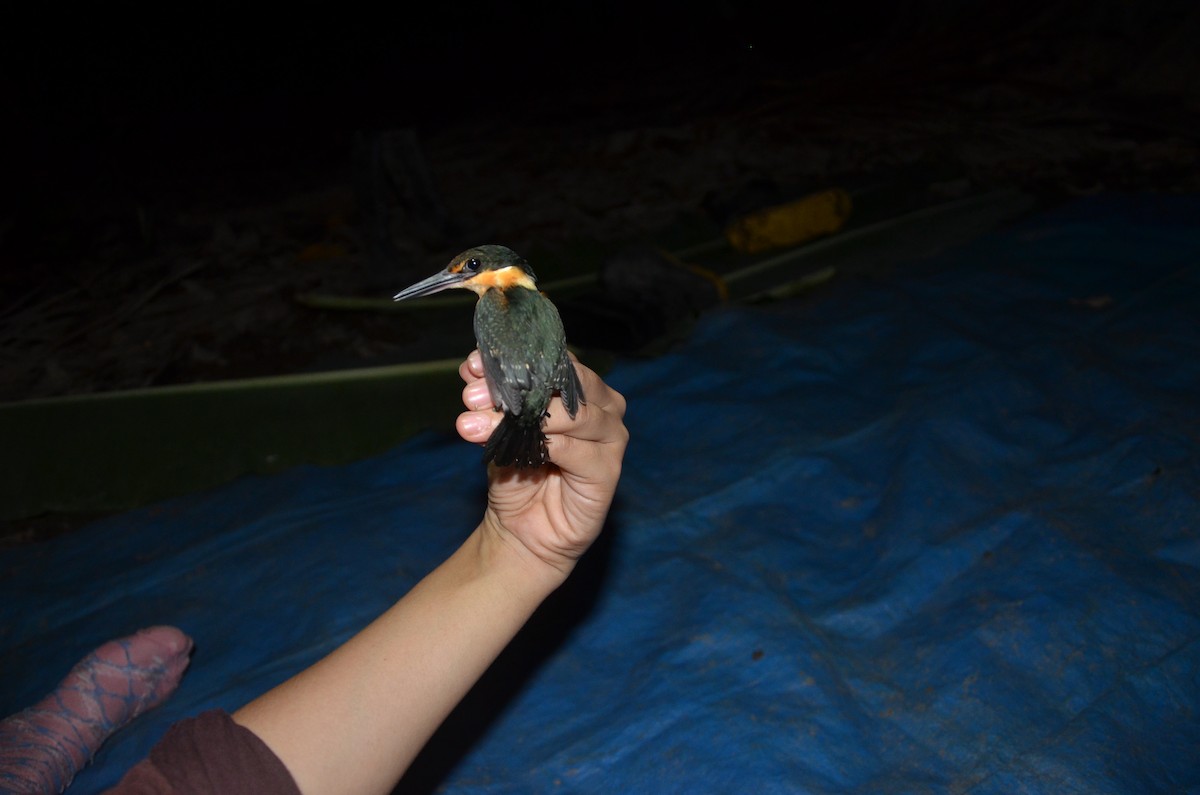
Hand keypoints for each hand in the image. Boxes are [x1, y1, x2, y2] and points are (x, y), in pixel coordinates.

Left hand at [456, 350, 627, 582]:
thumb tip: (473, 367)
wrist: (521, 530)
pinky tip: (515, 450)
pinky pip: (578, 450)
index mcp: (580, 388)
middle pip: (568, 382)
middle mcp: (604, 406)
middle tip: (473, 397)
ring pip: (575, 414)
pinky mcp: (609, 471)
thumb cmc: (517, 473)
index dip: (513, 360)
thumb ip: (492, 399)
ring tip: (477, 425)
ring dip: (525, 417)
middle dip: (517, 386)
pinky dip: (545, 445)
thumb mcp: (499, 429)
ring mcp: (611, 437)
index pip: (554, 361)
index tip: (474, 366)